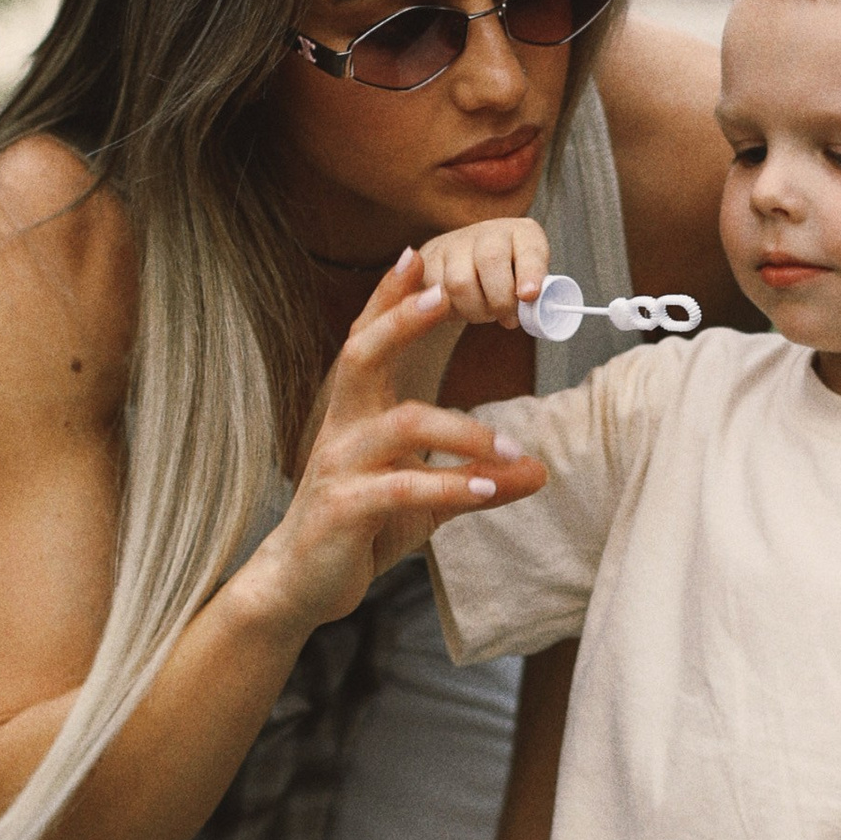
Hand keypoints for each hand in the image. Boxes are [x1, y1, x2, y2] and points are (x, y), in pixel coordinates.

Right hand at [236, 252, 543, 636]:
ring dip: (466, 431)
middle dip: (403, 320)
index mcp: (354, 414)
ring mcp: (338, 467)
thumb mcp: (427, 501)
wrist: (301, 585)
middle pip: (364, 356)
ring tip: (513, 447)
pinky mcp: (344, 508)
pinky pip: (403, 485)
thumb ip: (479, 478)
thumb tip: (539, 470)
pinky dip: (451, 484)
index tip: (417, 254)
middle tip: (447, 294)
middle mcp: (341, 429)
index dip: (388, 298)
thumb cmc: (360, 529)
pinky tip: (488, 487)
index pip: (368, 342)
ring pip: (402, 424)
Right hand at [418, 217, 550, 330]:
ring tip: (483, 313)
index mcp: (523, 234)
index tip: (529, 295)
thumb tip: (525, 315)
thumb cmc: (508, 280)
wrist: (469, 265)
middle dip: (500, 300)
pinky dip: (450, 309)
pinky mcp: (428, 258)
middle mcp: (489, 231)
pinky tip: (461, 308)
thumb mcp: (529, 283)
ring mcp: (455, 242)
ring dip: (475, 310)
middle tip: (505, 317)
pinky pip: (435, 291)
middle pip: (490, 261)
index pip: (529, 249)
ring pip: (460, 282)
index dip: (530, 272)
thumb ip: (532, 295)